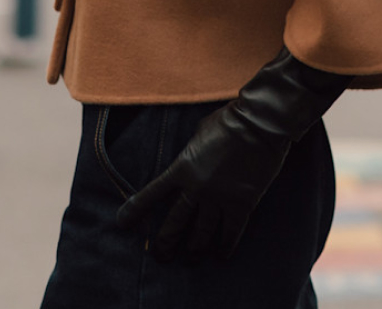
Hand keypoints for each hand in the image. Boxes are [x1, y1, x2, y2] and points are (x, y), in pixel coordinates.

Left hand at [116, 103, 288, 262]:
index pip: (152, 193)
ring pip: (201, 234)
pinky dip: (225, 246)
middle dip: (165, 243)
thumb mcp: (200, 132)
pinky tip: (221, 255)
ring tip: (190, 260)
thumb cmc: (228, 121)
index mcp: (182, 167)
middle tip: (161, 257)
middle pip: (175, 223)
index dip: (136, 210)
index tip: (123, 222)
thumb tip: (191, 160)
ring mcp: (219, 199)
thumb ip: (192, 152)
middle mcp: (196, 188)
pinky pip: (230, 233)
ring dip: (194, 250)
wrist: (258, 124)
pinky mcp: (241, 205)